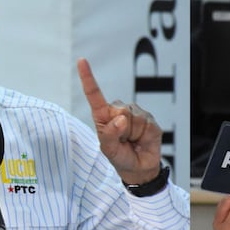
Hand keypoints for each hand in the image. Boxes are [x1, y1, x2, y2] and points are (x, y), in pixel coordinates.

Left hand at [77, 58, 161, 183]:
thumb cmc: (120, 157)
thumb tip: (121, 119)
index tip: (81, 61)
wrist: (140, 168)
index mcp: (103, 116)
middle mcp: (118, 111)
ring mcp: (134, 114)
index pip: (94, 95)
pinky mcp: (148, 119)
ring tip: (132, 140)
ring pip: (132, 116)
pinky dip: (143, 134)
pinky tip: (142, 139)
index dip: (88, 77)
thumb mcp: (108, 150)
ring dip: (132, 133)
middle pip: (118, 109)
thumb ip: (109, 135)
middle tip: (123, 141)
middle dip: (120, 128)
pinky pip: (145, 122)